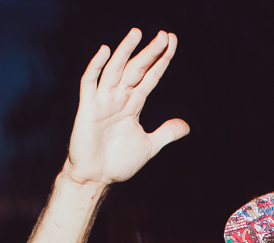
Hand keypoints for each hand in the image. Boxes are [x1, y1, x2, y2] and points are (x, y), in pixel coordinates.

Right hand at [63, 29, 187, 187]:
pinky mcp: (87, 108)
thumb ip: (166, 133)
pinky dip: (95, 67)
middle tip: (163, 35)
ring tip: (136, 33)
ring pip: (115, 70)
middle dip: (149, 52)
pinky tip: (104, 51)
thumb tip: (187, 126)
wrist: (96, 178)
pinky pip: (90, 83)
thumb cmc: (117, 162)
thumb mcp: (149, 146)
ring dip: (125, 51)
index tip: (171, 42)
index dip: (161, 60)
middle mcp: (118, 98)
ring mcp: (102, 101)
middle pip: (136, 69)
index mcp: (133, 105)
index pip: (149, 77)